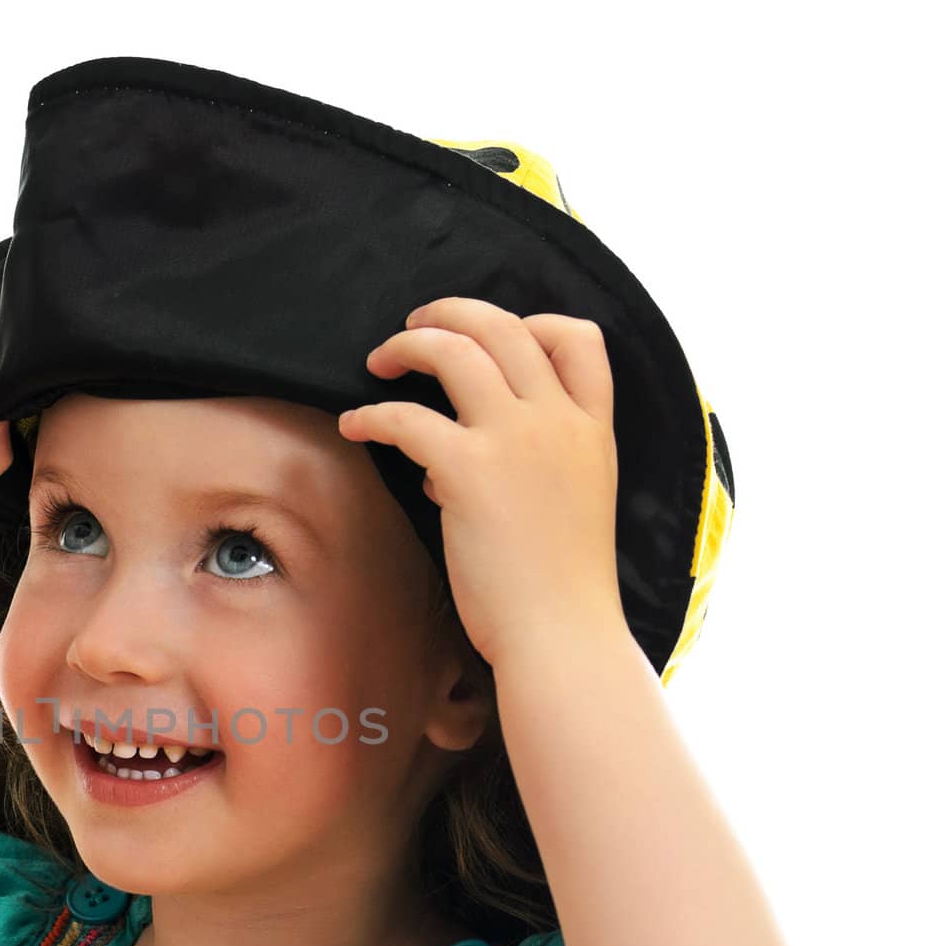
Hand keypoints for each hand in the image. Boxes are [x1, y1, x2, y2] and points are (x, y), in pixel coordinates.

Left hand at [338, 296, 626, 669]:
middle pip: (504, 326)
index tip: (493, 339)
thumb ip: (524, 468)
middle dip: (451, 313)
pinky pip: (405, 417)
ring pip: (455, 351)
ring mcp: (515, 439)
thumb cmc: (557, 587)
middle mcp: (557, 419)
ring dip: (408, 345)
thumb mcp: (565, 506)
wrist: (561, 633)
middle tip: (413, 326)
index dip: (530, 321)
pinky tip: (353, 426)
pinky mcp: (468, 469)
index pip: (577, 337)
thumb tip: (449, 462)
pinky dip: (370, 414)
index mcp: (592, 428)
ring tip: (379, 360)